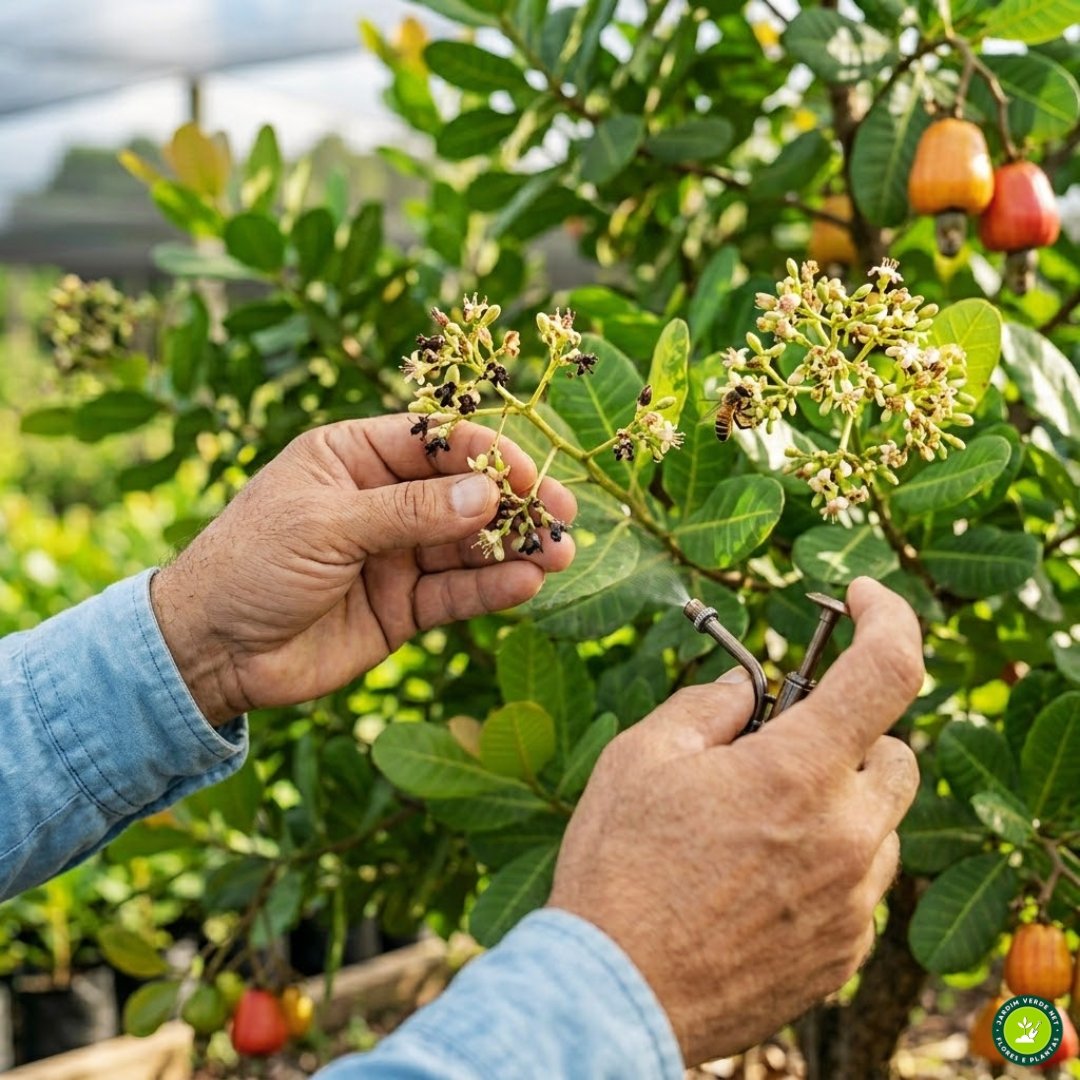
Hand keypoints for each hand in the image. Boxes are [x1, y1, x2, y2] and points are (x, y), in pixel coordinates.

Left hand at [151, 416, 575, 723]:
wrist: (209, 651)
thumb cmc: (250, 564)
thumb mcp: (327, 524)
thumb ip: (409, 512)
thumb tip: (488, 494)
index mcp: (355, 456)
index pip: (437, 443)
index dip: (489, 454)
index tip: (533, 475)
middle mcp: (383, 500)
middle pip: (465, 493)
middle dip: (516, 504)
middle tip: (565, 517)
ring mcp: (396, 554)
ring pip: (470, 545)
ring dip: (516, 549)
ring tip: (560, 556)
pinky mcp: (403, 606)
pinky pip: (456, 593)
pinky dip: (491, 588)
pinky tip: (525, 586)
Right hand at [549, 577, 922, 1066]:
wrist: (614, 993)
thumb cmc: (619, 866)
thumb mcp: (643, 756)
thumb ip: (711, 705)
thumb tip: (750, 688)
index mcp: (798, 772)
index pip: (888, 668)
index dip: (887, 614)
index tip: (859, 597)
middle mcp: (847, 836)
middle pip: (896, 754)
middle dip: (850, 737)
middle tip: (779, 750)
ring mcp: (852, 903)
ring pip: (880, 825)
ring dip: (837, 805)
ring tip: (756, 828)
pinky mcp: (844, 953)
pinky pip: (860, 886)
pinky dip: (827, 865)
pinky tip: (759, 880)